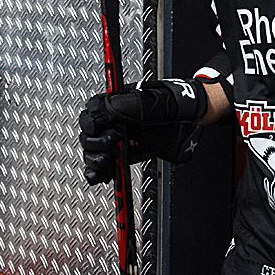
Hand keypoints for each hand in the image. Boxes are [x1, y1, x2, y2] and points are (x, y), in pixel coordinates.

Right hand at [78, 79, 206, 184]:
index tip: (103, 127)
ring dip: (96, 160)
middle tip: (113, 141)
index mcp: (110, 105)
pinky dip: (97, 174)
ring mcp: (117, 141)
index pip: (89, 117)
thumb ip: (120, 106)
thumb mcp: (143, 99)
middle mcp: (111, 124)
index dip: (93, 124)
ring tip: (111, 158)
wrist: (186, 118)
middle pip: (88, 138)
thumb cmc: (168, 104)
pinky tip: (102, 174)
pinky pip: (102, 169)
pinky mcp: (124, 157)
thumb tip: (104, 112)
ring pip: (92, 154)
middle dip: (96, 143)